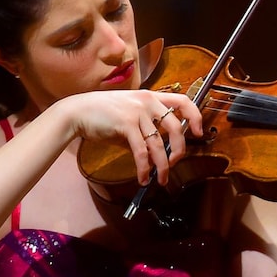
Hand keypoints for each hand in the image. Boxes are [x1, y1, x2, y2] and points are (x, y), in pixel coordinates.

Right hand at [59, 89, 203, 185]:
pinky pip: (141, 151)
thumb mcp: (129, 116)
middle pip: (175, 127)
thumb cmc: (102, 114)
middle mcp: (147, 102)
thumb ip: (145, 129)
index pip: (183, 101)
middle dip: (179, 150)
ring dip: (161, 166)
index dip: (195, 116)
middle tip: (175, 163)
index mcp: (151, 97)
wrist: (78, 112)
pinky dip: (144, 168)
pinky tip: (143, 177)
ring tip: (159, 179)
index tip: (198, 132)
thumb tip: (158, 152)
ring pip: (158, 144)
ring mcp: (137, 112)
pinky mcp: (126, 124)